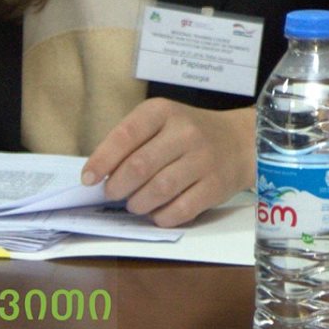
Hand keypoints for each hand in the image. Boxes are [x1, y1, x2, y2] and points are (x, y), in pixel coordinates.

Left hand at [83, 99, 255, 226]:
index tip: (88, 178)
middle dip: (118, 186)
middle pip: (140, 166)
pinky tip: (157, 213)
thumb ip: (132, 143)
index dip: (103, 160)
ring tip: (134, 204)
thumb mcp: (162, 123)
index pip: (126, 134)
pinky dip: (161, 217)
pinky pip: (180, 209)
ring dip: (137, 203)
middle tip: (112, 193)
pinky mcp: (215, 186)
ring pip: (158, 190)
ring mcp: (203, 160)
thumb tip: (98, 175)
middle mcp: (185, 132)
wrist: (240, 141)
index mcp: (164, 112)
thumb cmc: (189, 134)